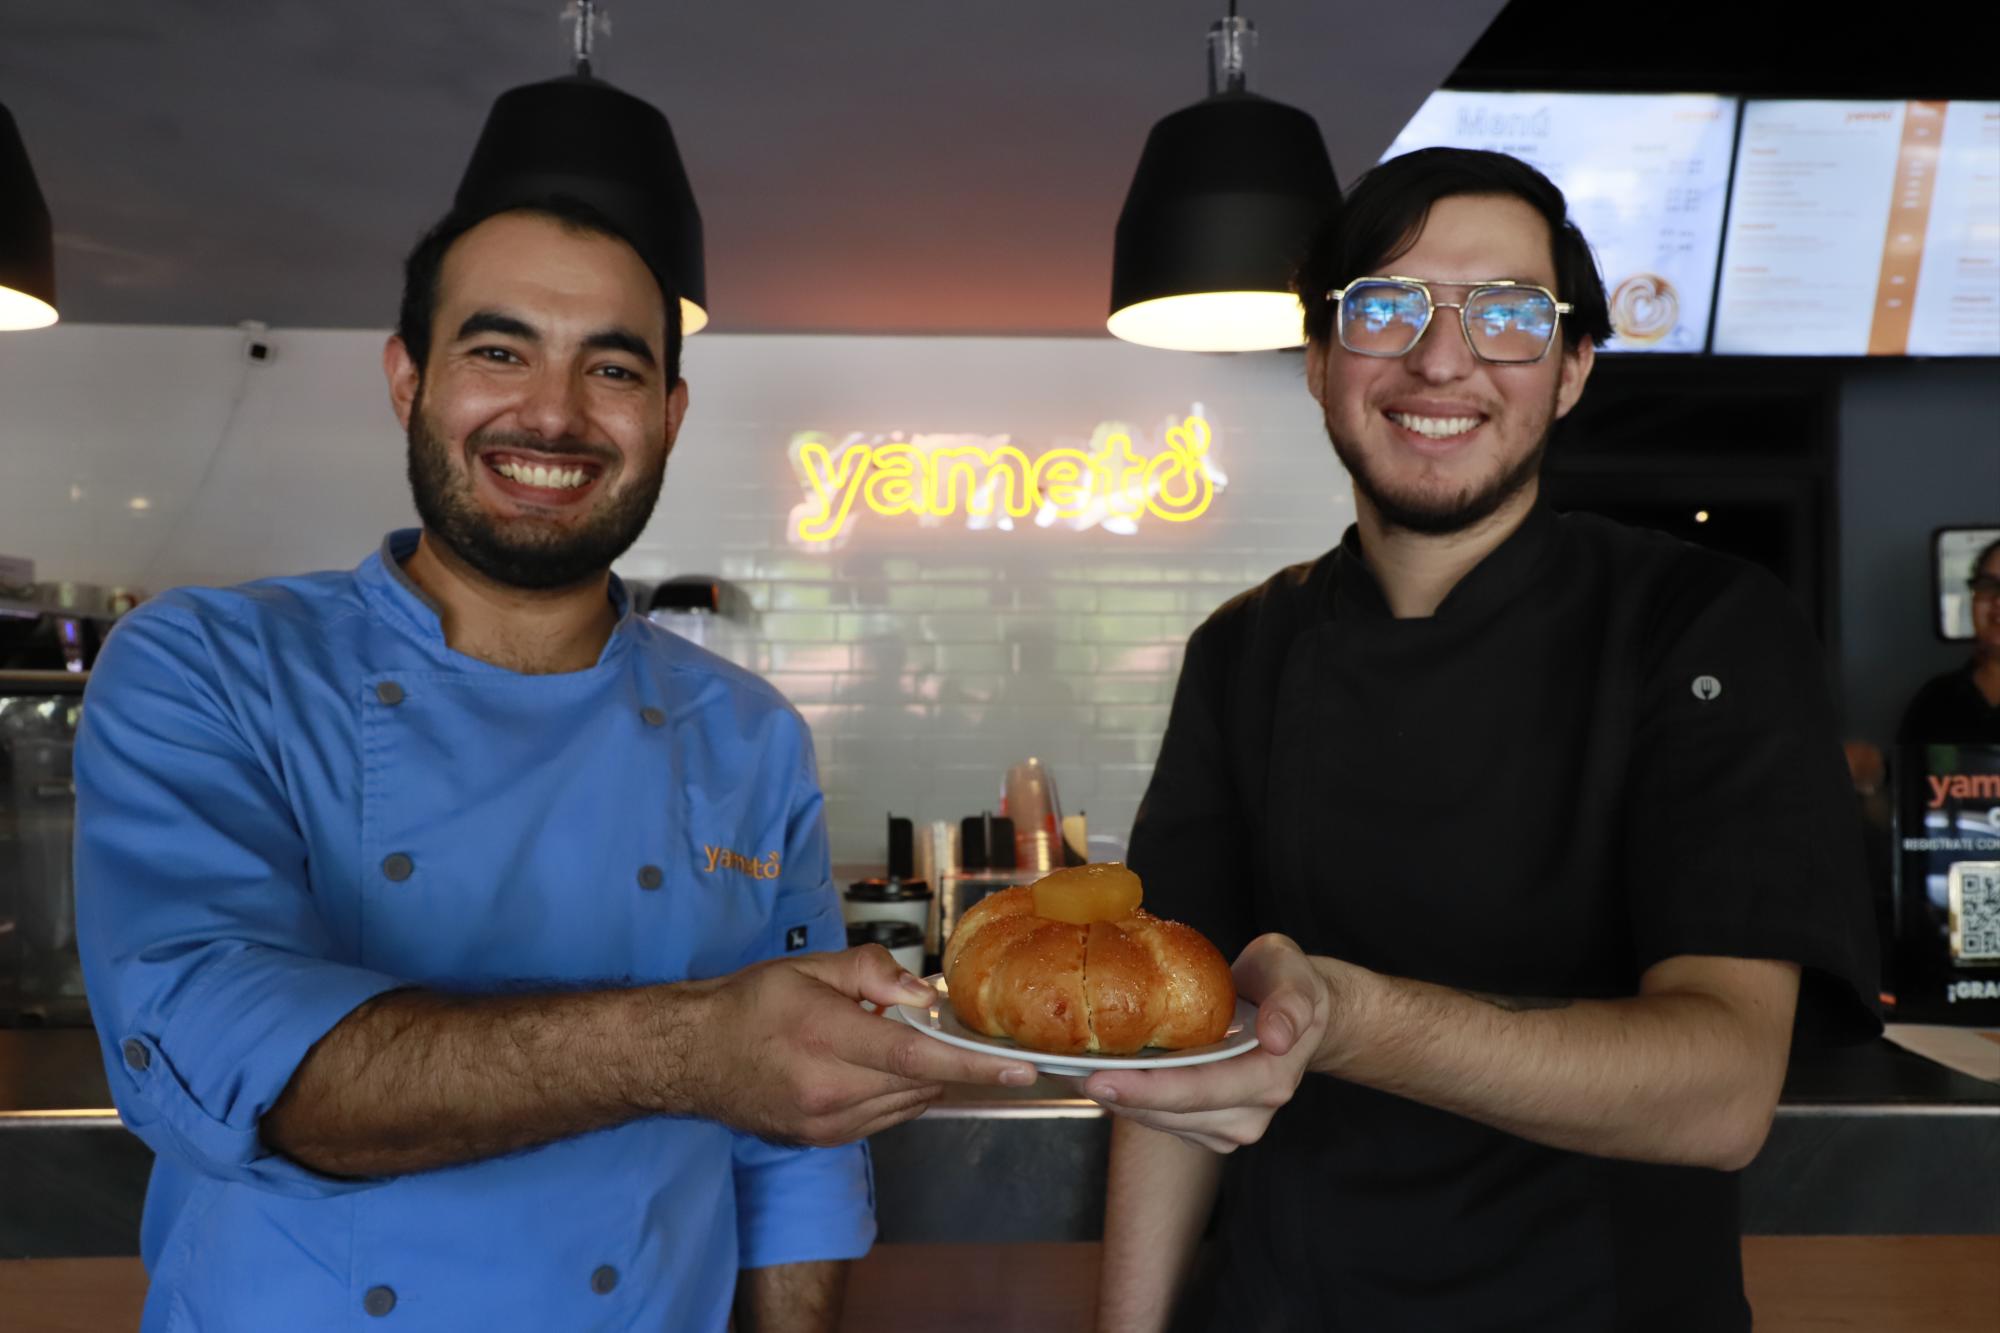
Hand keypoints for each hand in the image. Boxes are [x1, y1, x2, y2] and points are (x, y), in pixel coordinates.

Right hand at [680, 945, 1035, 1146]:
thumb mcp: (808, 967)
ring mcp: (825, 1125)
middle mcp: (827, 1092)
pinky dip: (897, 1091)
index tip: (1022, 1070)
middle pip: (919, 1084)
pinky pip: (886, 1117)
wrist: (690, 1056)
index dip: (972, 1065)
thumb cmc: (750, 1002)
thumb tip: (924, 996)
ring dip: (921, 1076)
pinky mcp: (824, 1141)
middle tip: (945, 1027)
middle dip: (948, 1059)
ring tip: (890, 1040)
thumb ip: (872, 973)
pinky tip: (872, 1065)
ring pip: (908, 1104)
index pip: (913, 1057)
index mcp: (822, 1038)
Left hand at [1080, 933, 1328, 1152]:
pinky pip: (1157, 1116)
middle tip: (1060, 1070)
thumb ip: (1291, 1003)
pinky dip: (1125, 1096)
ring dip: (1113, 1098)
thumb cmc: (1285, 983)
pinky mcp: (1204, 1126)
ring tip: (1066, 1069)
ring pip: (1156, 1121)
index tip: (1098, 1078)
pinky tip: (1094, 1071)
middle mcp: (1248, 1115)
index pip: (1198, 1092)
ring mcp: (1225, 1126)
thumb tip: (1278, 1038)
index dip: (1147, 1089)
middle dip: (1115, 1094)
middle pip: (1168, 1113)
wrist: (1293, 1009)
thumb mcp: (1293, 975)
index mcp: (1268, 1081)